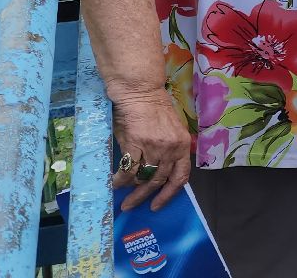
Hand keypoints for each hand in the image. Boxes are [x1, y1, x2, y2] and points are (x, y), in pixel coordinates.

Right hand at [109, 88, 192, 211]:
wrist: (140, 91)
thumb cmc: (154, 108)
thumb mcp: (170, 130)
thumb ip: (166, 151)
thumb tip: (154, 173)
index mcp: (182, 145)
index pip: (181, 176)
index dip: (169, 194)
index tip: (157, 205)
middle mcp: (171, 149)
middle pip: (159, 181)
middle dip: (144, 197)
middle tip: (131, 206)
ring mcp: (154, 147)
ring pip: (142, 177)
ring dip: (131, 190)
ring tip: (122, 198)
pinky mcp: (136, 144)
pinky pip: (128, 169)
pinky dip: (120, 180)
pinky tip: (114, 184)